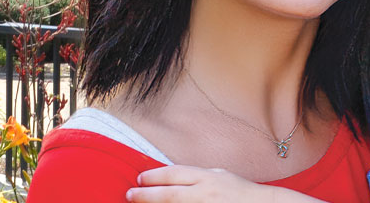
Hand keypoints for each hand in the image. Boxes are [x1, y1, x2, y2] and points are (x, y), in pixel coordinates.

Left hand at [127, 165, 323, 202]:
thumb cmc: (239, 191)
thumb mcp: (219, 175)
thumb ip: (196, 176)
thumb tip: (170, 177)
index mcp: (207, 177)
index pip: (173, 174)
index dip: (153, 177)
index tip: (139, 179)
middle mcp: (205, 194)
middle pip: (169, 194)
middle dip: (146, 195)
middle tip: (129, 195)